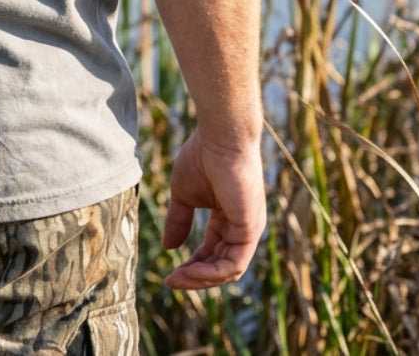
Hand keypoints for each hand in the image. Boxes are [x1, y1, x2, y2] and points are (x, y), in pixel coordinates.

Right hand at [162, 125, 265, 288]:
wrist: (219, 137)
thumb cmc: (202, 157)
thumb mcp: (184, 195)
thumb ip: (179, 221)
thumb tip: (168, 248)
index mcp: (228, 218)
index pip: (212, 251)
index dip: (192, 265)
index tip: (170, 274)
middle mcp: (242, 227)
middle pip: (221, 265)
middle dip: (195, 277)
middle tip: (170, 282)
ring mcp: (249, 229)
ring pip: (228, 270)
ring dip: (201, 278)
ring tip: (177, 279)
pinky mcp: (250, 229)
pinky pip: (233, 263)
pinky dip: (211, 272)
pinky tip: (190, 270)